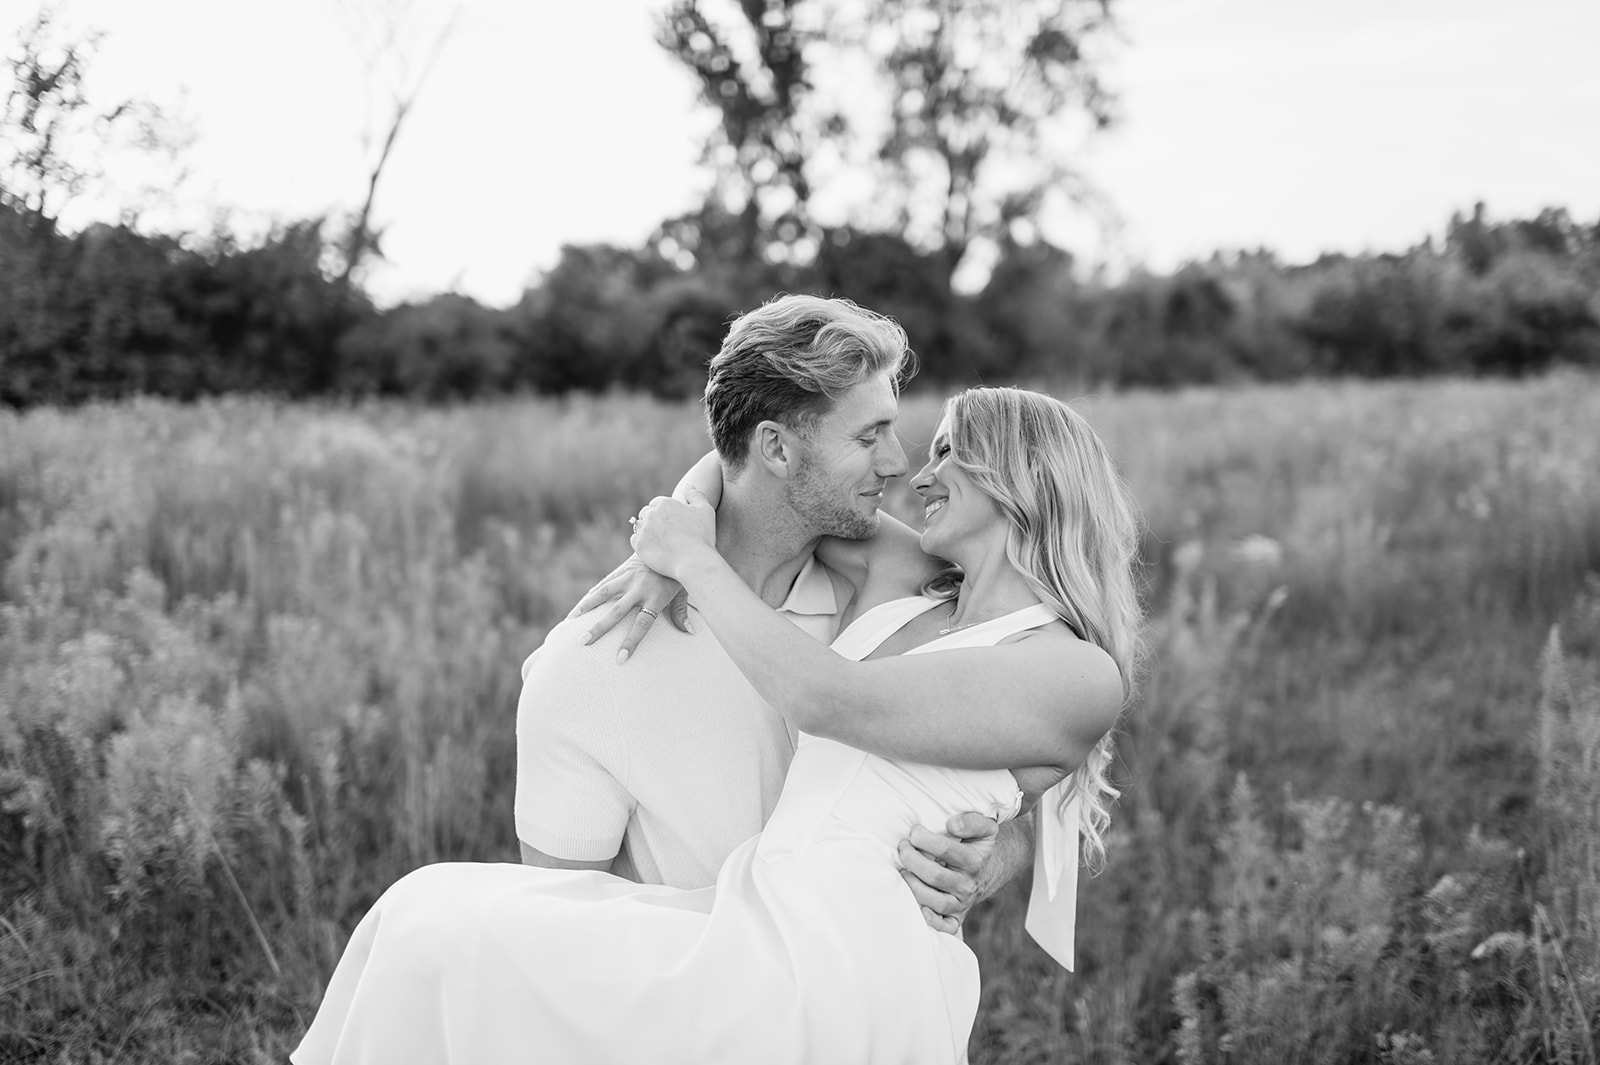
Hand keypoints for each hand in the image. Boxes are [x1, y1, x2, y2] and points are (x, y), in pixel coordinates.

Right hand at [568, 555, 690, 662]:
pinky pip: (604, 584)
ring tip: (571, 623)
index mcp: (656, 597)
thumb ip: (681, 611)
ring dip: (586, 608)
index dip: (631, 641)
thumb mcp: (683, 591)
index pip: (642, 623)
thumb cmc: (677, 573)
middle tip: (583, 642)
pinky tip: (578, 609)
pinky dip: (590, 596)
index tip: (620, 658)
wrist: (671, 543)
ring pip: (604, 594)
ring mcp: (629, 578)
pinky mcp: (622, 570)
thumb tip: (687, 632)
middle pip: (617, 611)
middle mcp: (639, 588)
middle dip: (600, 628)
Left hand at [628, 491, 716, 583]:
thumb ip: (696, 495)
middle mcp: (652, 514)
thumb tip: (689, 485)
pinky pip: (634, 540)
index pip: (656, 503)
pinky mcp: (639, 545)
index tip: (670, 522)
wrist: (694, 562)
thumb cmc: (703, 536)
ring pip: (639, 526)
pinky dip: (641, 542)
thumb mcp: (705, 511)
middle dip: (652, 520)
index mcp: (665, 503)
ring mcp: (644, 530)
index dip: (663, 512)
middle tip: (664, 532)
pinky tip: (653, 548)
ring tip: (659, 541)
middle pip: (645, 513)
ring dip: (646, 530)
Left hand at [897, 812, 999, 935]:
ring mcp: (961, 904)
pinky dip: (929, 920)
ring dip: (913, 886)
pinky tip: (917, 906)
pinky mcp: (955, 919)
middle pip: (935, 875)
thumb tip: (952, 825)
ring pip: (935, 901)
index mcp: (974, 861)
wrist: (986, 872)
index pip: (946, 849)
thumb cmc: (975, 846)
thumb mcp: (984, 828)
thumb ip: (972, 821)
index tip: (914, 831)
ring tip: (902, 871)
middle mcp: (968, 885)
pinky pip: (943, 927)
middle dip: (912, 859)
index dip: (924, 839)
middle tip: (903, 847)